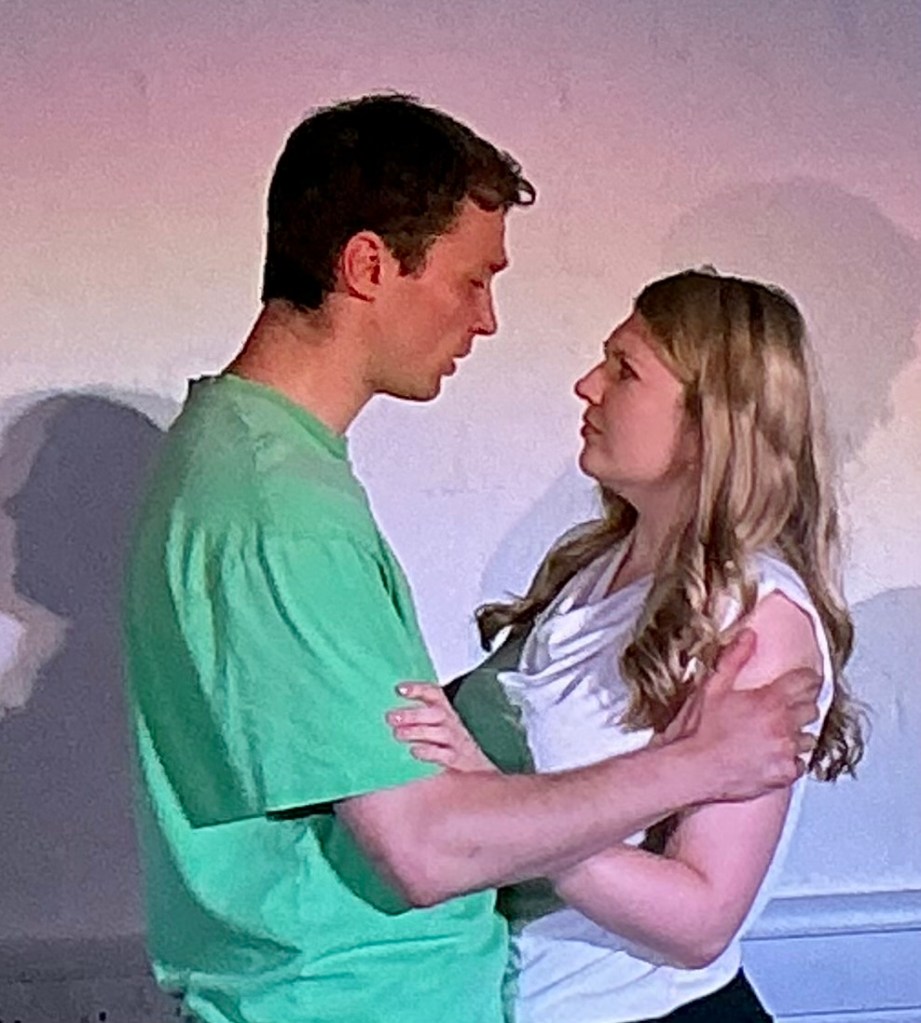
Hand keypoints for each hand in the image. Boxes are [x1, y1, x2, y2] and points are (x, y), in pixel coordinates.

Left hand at [386, 683, 497, 772]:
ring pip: (438, 733)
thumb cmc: (453, 737)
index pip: (434, 693)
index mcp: (446, 708)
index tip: (399, 689)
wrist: (478, 762)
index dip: (417, 689)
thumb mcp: (440, 719)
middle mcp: (452, 722)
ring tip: (397, 733)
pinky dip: (429, 752)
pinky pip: (444, 755)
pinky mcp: (456, 758)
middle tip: (390, 717)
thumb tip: (391, 709)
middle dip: (412, 714)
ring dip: (416, 732)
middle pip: (435, 713)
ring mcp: (455, 740)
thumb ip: (419, 713)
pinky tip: (414, 751)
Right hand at [673, 630, 820, 801]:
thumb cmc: (699, 731)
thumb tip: (749, 635)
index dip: (807, 679)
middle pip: (812, 709)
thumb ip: (735, 657)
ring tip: (778, 734)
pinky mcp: (784, 774)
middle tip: (786, 707)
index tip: (805, 680)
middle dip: (802, 705)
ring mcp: (785, 751)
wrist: (692, 769)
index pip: (806, 681)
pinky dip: (790, 760)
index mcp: (769, 700)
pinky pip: (800, 764)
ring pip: (809, 738)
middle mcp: (783, 726)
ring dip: (797, 734)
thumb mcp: (712, 686)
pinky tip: (772, 755)